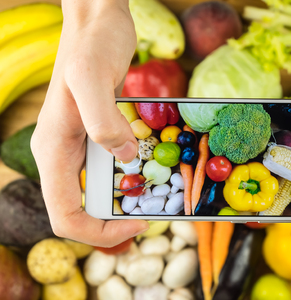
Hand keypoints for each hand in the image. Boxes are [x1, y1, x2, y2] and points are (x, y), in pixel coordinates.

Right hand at [31, 0, 148, 246]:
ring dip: (123, 205)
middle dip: (113, 225)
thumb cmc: (92, 44)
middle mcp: (62, 154)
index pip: (65, 215)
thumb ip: (102, 119)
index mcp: (53, 150)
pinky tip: (152, 173)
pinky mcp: (96, 137)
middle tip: (151, 219)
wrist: (97, 23)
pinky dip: (129, 182)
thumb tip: (125, 156)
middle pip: (80, 211)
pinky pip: (108, 172)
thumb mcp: (94, 75)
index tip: (136, 225)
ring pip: (94, 195)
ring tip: (156, 201)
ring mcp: (78, 147)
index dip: (98, 232)